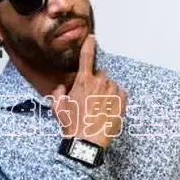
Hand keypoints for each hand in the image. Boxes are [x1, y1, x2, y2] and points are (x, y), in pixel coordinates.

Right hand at [50, 34, 126, 149]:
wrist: (87, 142)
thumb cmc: (72, 125)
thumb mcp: (57, 108)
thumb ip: (58, 93)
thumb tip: (62, 87)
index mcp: (83, 82)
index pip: (86, 58)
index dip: (89, 46)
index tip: (92, 38)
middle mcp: (99, 84)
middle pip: (101, 75)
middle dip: (96, 84)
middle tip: (90, 99)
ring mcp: (112, 93)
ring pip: (111, 85)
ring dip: (107, 92)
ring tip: (99, 108)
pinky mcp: (122, 103)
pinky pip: (121, 94)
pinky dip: (117, 99)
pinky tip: (108, 110)